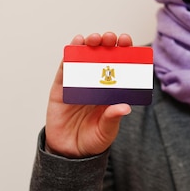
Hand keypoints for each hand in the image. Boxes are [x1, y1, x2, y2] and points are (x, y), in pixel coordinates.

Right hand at [45, 32, 132, 157]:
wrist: (69, 153)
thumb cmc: (92, 140)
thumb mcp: (106, 131)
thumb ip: (113, 118)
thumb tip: (125, 107)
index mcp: (111, 90)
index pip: (120, 66)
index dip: (124, 52)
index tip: (128, 42)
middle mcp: (95, 83)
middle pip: (102, 56)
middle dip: (107, 44)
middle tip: (111, 38)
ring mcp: (78, 83)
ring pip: (84, 58)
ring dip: (89, 44)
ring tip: (95, 39)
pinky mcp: (61, 87)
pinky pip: (65, 68)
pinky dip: (70, 54)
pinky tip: (76, 43)